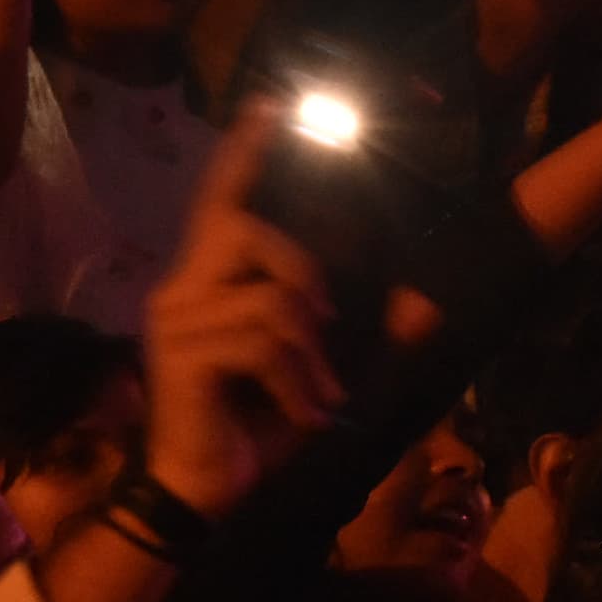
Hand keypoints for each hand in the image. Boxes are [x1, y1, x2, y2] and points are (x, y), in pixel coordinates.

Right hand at [139, 105, 341, 518]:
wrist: (200, 496)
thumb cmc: (249, 434)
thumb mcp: (314, 378)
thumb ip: (360, 339)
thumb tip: (425, 307)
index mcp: (203, 284)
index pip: (220, 203)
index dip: (244, 154)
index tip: (270, 106)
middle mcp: (179, 291)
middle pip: (245, 230)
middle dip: (302, 272)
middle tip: (327, 328)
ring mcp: (175, 321)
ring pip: (271, 298)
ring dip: (311, 354)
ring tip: (318, 400)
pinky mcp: (182, 355)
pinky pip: (264, 341)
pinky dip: (298, 382)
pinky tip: (302, 415)